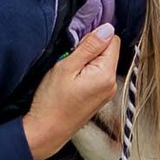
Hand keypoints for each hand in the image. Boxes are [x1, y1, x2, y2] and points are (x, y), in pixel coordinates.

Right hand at [22, 24, 119, 159]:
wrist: (47, 130)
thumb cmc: (52, 101)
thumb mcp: (67, 67)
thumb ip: (89, 46)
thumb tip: (107, 28)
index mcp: (106, 74)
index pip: (112, 40)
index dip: (94, 37)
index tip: (78, 46)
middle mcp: (112, 84)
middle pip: (109, 52)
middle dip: (91, 50)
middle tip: (70, 60)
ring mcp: (107, 92)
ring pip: (102, 63)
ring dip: (87, 61)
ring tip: (70, 72)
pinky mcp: (100, 98)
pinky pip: (98, 75)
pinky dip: (86, 73)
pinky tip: (72, 81)